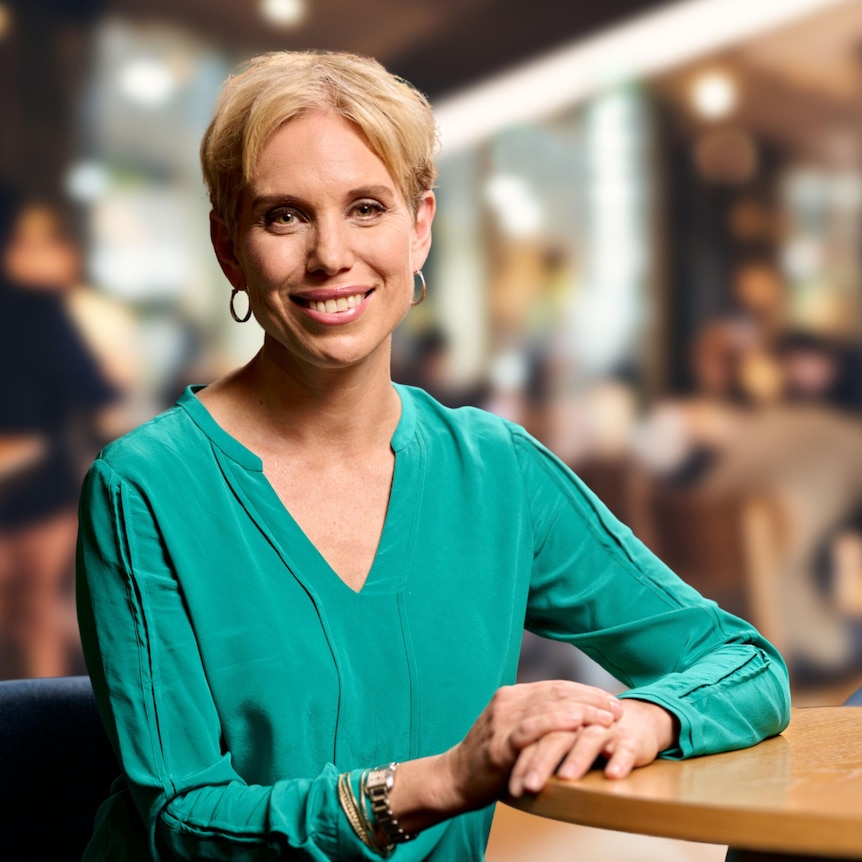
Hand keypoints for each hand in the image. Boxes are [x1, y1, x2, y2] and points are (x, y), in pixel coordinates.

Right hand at [438, 680, 623, 811]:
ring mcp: (503, 720)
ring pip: (548, 707)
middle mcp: (508, 701)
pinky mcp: (500, 743)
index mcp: (512, 695)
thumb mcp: (513, 732)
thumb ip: (535, 721)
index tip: (612, 701)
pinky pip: (532, 728)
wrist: (455, 778)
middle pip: (557, 693)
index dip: (587, 692)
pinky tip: (576, 723)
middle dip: (591, 699)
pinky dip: (556, 723)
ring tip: (608, 718)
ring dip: (583, 710)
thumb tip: (573, 720)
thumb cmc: (490, 759)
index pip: (556, 687)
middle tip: (618, 709)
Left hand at [508, 697, 678, 795]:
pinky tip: (612, 775)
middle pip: (557, 737)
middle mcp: (579, 721)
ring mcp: (605, 729)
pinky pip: (625, 748)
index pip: (534, 738)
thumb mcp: (560, 743)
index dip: (521, 762)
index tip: (511, 789)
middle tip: (530, 786)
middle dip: (542, 761)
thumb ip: (538, 752)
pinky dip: (619, 760)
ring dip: (577, 758)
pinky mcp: (630, 738)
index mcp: (557, 719)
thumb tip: (507, 782)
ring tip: (566, 778)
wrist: (634, 724)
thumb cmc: (587, 737)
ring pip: (589, 739)